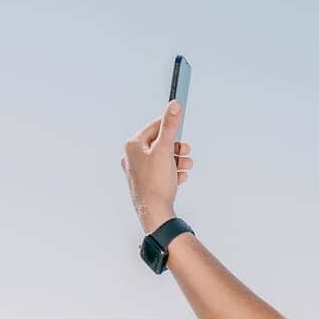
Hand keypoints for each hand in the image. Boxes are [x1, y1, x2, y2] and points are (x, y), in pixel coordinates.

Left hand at [122, 99, 193, 230]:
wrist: (154, 214)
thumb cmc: (156, 183)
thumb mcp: (165, 149)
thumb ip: (170, 125)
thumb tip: (174, 105)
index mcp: (133, 146)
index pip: (153, 127)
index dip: (170, 127)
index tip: (181, 129)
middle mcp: (132, 158)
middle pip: (159, 144)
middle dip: (176, 147)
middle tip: (186, 151)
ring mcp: (138, 172)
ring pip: (162, 159)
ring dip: (177, 160)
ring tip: (186, 166)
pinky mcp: (146, 184)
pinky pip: (162, 173)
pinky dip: (173, 173)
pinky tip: (180, 178)